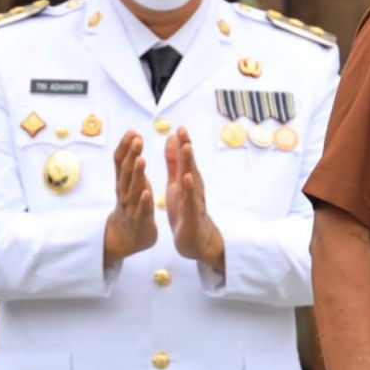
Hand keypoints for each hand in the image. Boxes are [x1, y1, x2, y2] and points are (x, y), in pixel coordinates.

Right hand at [103, 132, 157, 266]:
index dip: (126, 146)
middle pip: (126, 171)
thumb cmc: (131, 203)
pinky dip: (144, 201)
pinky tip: (147, 192)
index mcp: (124, 181)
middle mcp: (124, 191)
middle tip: (137, 139)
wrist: (126, 236)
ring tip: (141, 159)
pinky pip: (142, 210)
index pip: (121, 161)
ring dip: (137, 174)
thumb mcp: (130, 180)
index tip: (132, 131)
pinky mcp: (140, 220)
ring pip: (133, 188)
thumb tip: (133, 135)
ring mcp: (131, 206)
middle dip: (131, 154)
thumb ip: (131, 160)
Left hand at [165, 127, 223, 271]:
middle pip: (190, 165)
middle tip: (183, 130)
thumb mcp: (176, 184)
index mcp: (187, 181)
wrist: (196, 241)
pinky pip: (191, 201)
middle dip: (186, 148)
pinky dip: (189, 189)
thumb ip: (174, 163)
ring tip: (187, 148)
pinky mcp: (193, 216)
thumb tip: (172, 139)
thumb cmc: (185, 211)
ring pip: (192, 180)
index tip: (179, 127)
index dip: (182, 144)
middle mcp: (193, 188)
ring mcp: (194, 201)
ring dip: (189, 164)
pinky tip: (187, 179)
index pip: (185, 160)